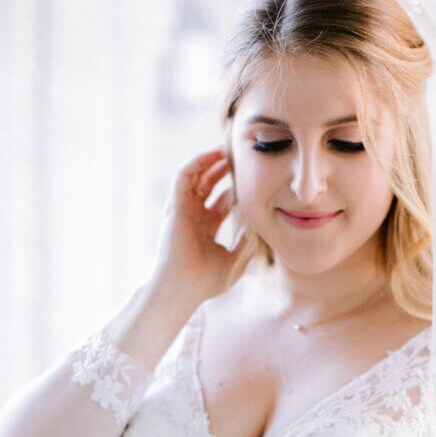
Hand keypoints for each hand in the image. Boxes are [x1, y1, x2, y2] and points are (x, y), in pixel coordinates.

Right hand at [149, 147, 247, 305]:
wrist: (184, 288)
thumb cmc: (206, 282)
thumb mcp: (235, 261)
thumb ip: (247, 243)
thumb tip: (258, 227)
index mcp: (206, 230)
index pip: (221, 203)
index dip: (235, 190)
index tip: (251, 180)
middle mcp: (193, 218)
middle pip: (208, 187)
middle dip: (222, 171)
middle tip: (239, 157)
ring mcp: (183, 210)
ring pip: (196, 177)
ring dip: (210, 162)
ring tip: (227, 148)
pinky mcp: (175, 205)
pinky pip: (184, 176)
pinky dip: (197, 163)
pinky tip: (212, 154)